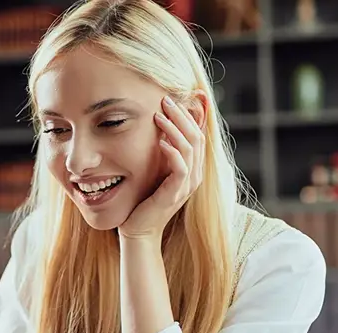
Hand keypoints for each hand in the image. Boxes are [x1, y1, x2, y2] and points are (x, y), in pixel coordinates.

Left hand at [118, 95, 204, 240]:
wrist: (139, 228)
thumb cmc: (144, 199)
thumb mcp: (155, 170)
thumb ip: (163, 152)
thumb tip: (159, 127)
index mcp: (192, 168)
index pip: (198, 135)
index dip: (188, 115)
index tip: (172, 99)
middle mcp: (194, 175)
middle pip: (197, 138)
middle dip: (182, 116)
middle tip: (166, 100)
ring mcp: (186, 186)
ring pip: (190, 149)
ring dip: (175, 130)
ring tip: (159, 116)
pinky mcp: (175, 194)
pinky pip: (181, 169)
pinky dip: (172, 153)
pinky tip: (160, 142)